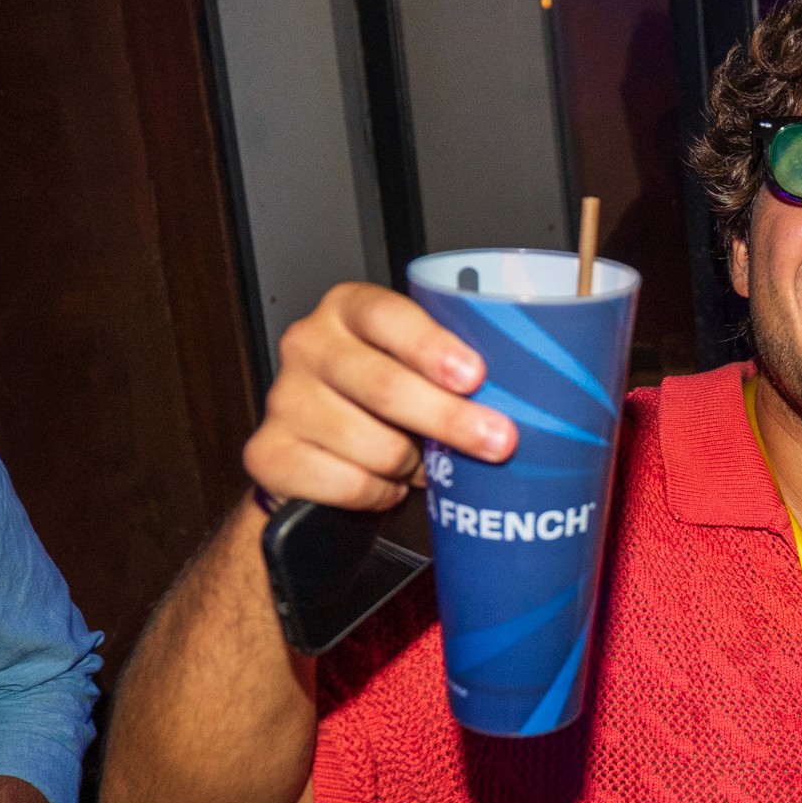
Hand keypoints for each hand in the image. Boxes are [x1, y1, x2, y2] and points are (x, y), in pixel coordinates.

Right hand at [244, 283, 517, 510]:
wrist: (323, 457)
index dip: (431, 347)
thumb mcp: (421, 371)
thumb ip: (457, 370)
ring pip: (370, 444)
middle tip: (498, 441)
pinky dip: (378, 493)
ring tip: (422, 463)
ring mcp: (283, 399)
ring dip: (411, 464)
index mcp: (350, 309)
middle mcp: (308, 344)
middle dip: (448, 418)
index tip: (475, 376)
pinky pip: (345, 484)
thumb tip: (534, 397)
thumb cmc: (390, 404)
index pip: (387, 316)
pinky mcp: (267, 453)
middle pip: (383, 385)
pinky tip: (386, 484)